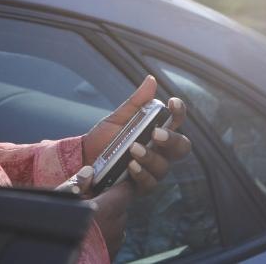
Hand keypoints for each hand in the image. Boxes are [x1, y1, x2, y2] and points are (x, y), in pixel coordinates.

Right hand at [55, 166, 131, 256]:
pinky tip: (88, 234)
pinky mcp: (112, 252)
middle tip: (90, 198)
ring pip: (116, 222)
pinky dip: (103, 232)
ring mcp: (116, 240)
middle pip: (120, 206)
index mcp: (109, 208)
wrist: (58, 256)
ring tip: (86, 219)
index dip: (119, 182)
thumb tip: (89, 172)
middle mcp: (118, 224)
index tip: (109, 179)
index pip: (126, 189)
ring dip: (105, 218)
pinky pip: (112, 236)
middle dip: (108, 200)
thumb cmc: (59, 226)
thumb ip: (78, 183)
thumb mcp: (63, 199)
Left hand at [82, 75, 191, 192]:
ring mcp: (153, 169)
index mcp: (158, 131)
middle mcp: (160, 151)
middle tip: (156, 133)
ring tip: (134, 148)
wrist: (84, 158)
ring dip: (150, 156)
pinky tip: (131, 165)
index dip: (179, 111)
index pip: (176, 121)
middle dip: (172, 139)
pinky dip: (142, 172)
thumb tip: (151, 79)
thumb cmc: (106, 138)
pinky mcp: (141, 185)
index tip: (172, 102)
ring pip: (164, 165)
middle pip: (181, 146)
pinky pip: (150, 182)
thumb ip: (136, 102)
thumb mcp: (118, 118)